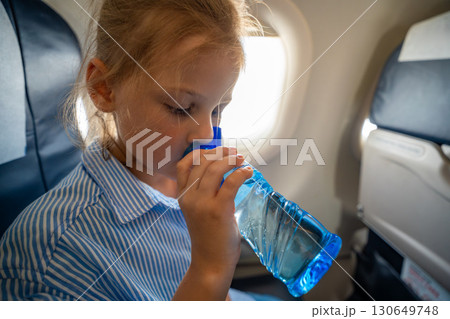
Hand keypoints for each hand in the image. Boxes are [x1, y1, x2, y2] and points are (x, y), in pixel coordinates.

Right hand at [176, 147, 252, 284]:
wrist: (210, 262)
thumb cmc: (209, 237)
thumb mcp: (199, 211)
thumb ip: (206, 192)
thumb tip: (224, 172)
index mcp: (182, 196)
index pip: (183, 165)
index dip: (199, 152)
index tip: (215, 149)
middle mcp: (189, 197)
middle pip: (202, 163)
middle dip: (220, 153)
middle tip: (234, 152)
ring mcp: (202, 203)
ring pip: (215, 169)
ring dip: (231, 160)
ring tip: (241, 160)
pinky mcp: (218, 210)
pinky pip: (231, 182)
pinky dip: (241, 172)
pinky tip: (248, 172)